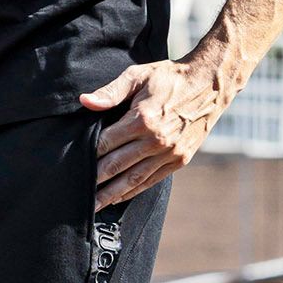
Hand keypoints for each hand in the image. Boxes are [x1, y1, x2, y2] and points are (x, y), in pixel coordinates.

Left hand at [78, 60, 223, 208]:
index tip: (72, 164)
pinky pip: (151, 180)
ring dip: (111, 194)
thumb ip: (111, 92)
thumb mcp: (138, 76)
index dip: (88, 155)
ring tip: (93, 206)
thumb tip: (85, 102)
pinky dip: (133, 191)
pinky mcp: (179, 160)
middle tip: (76, 194)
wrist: (210, 84)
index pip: (106, 143)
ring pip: (133, 179)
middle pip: (116, 166)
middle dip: (95, 180)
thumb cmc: (170, 77)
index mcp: (142, 119)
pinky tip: (119, 197)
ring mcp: (169, 153)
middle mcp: (155, 140)